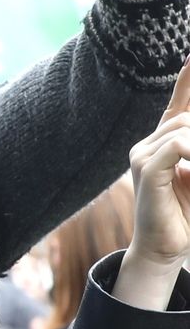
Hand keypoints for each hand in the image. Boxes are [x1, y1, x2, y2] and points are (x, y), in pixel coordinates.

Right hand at [114, 55, 189, 310]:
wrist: (166, 250)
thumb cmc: (188, 216)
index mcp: (164, 142)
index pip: (179, 100)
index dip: (188, 78)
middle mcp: (148, 143)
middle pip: (188, 116)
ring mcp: (142, 154)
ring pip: (185, 128)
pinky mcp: (145, 170)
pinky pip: (177, 146)